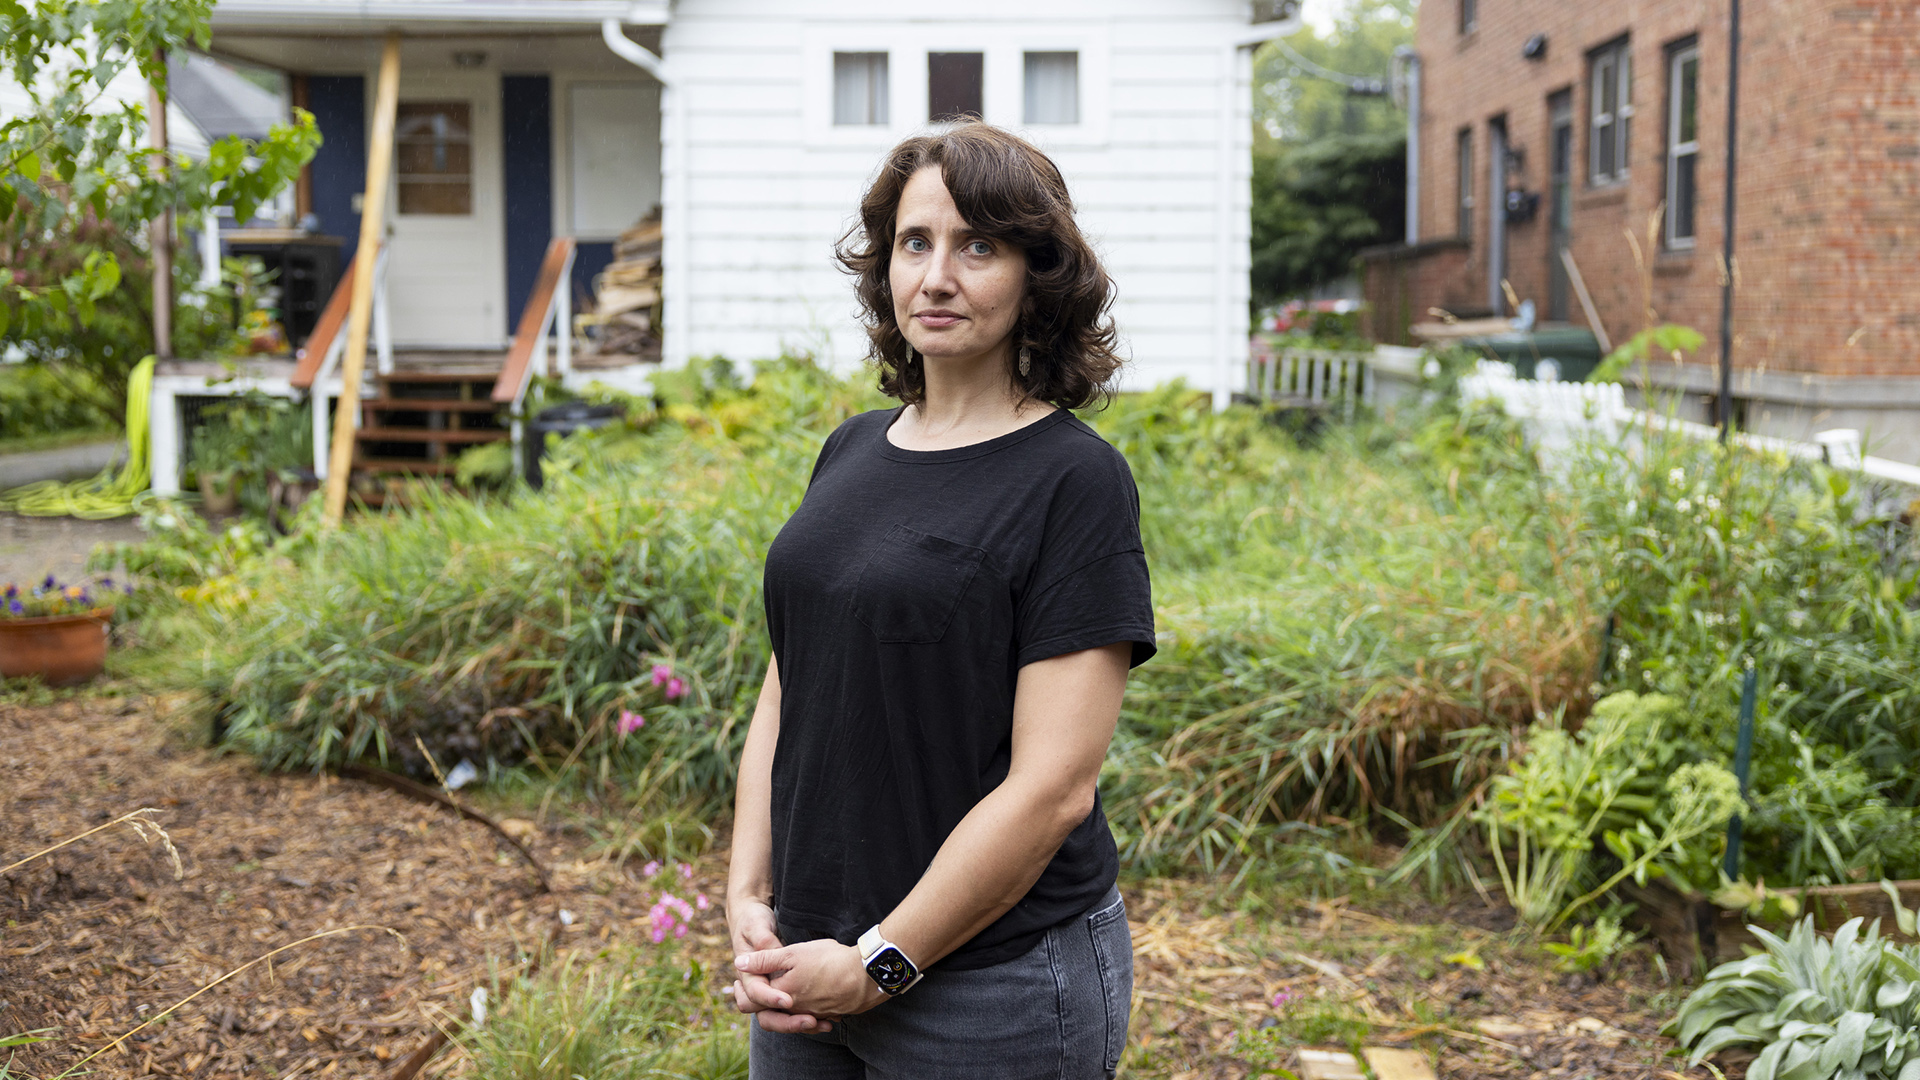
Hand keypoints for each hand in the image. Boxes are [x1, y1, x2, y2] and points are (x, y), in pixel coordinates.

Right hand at [725, 898, 830, 1033]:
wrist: (754, 918)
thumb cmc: (754, 921)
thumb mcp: (757, 927)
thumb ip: (762, 945)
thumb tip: (758, 961)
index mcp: (748, 975)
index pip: (755, 994)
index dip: (770, 998)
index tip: (787, 1000)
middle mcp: (759, 988)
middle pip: (767, 1017)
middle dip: (788, 1022)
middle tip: (811, 1021)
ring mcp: (771, 992)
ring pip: (783, 1020)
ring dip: (802, 1025)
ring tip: (825, 1024)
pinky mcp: (784, 992)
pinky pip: (795, 1014)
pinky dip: (810, 1019)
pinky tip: (829, 1019)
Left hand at [736, 938, 889, 1020]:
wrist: (865, 975)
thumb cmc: (828, 961)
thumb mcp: (793, 953)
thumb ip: (765, 959)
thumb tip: (739, 962)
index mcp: (782, 995)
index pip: (752, 1000)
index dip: (744, 989)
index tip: (740, 981)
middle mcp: (794, 1010)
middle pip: (770, 1012)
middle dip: (764, 1001)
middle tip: (761, 988)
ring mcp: (813, 1013)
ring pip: (791, 1014)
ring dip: (784, 1005)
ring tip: (785, 990)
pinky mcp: (829, 1013)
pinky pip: (811, 1015)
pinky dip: (806, 1008)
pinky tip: (811, 993)